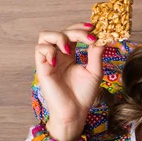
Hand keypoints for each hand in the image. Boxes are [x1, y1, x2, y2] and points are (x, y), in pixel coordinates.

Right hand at [34, 22, 104, 140]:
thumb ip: (96, 53)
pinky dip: (49, 50)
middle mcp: (59, 55)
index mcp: (70, 55)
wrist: (75, 112)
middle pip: (62, 31)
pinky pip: (39, 50)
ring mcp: (50, 60)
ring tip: (70, 48)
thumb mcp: (95, 71)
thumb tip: (102, 37)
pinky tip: (59, 58)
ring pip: (45, 36)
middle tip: (89, 37)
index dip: (81, 27)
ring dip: (59, 36)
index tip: (94, 28)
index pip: (72, 33)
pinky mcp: (42, 68)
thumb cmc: (84, 94)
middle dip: (75, 31)